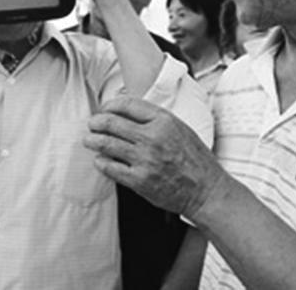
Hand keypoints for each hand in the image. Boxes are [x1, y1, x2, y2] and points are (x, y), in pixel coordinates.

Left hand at [83, 96, 226, 218]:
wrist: (206, 190)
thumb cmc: (195, 160)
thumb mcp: (181, 129)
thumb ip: (156, 120)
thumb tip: (128, 113)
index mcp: (164, 121)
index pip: (127, 105)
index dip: (110, 105)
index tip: (105, 108)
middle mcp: (153, 138)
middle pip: (112, 122)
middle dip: (96, 122)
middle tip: (91, 124)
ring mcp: (145, 159)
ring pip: (107, 144)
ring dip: (93, 140)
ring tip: (88, 140)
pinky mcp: (140, 180)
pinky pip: (111, 168)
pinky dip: (101, 162)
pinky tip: (100, 160)